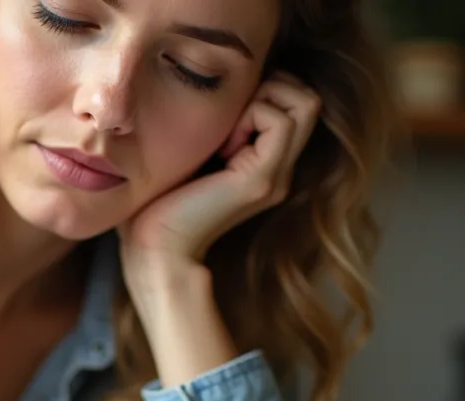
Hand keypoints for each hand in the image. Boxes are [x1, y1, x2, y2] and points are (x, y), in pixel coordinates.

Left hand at [119, 71, 321, 264]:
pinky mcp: (262, 178)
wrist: (157, 248)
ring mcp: (276, 175)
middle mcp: (280, 169)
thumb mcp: (196, 152)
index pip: (295, 102)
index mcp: (265, 164)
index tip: (224, 120)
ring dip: (262, 101)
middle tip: (231, 120)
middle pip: (308, 99)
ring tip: (227, 134)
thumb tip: (219, 90)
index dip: (265, 92)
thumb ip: (217, 129)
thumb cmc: (161, 201)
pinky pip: (279, 120)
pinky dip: (251, 116)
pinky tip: (223, 147)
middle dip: (271, 88)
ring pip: (304, 102)